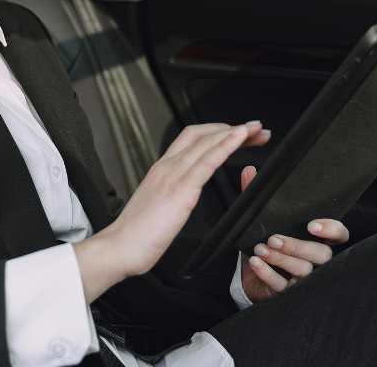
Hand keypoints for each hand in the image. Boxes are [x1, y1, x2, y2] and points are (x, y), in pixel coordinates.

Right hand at [73, 121, 270, 302]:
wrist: (119, 248)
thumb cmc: (137, 235)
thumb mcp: (158, 206)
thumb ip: (171, 195)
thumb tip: (185, 196)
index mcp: (162, 169)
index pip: (193, 139)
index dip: (218, 131)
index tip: (239, 133)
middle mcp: (167, 166)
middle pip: (204, 135)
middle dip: (232, 128)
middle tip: (256, 129)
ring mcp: (172, 175)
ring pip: (207, 142)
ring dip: (236, 132)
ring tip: (256, 130)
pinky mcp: (180, 189)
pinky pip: (207, 161)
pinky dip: (226, 146)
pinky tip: (240, 138)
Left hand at [238, 165, 348, 302]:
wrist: (252, 274)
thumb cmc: (265, 244)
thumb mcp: (261, 221)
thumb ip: (258, 197)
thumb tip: (249, 171)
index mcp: (317, 239)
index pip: (339, 235)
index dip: (331, 230)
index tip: (313, 225)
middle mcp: (316, 260)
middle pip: (321, 254)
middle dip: (298, 245)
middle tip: (274, 238)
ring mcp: (304, 279)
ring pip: (303, 270)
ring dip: (281, 258)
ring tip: (261, 248)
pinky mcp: (288, 293)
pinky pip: (282, 286)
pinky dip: (267, 273)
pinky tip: (255, 262)